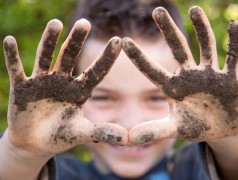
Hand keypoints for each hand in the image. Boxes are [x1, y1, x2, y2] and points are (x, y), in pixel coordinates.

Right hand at [3, 19, 126, 154]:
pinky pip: (17, 70)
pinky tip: (9, 41)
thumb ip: (102, 132)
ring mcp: (42, 81)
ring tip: (56, 23)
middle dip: (76, 40)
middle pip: (70, 56)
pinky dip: (13, 57)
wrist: (36, 143)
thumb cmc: (61, 135)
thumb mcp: (82, 133)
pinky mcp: (23, 87)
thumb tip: (127, 138)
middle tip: (85, 23)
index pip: (96, 71)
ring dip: (49, 41)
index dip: (106, 57)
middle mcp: (63, 81)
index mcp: (80, 90)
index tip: (119, 40)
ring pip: (46, 57)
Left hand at [123, 6, 237, 143]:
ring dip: (201, 28)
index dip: (138, 58)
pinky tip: (234, 25)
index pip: (152, 70)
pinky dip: (233, 43)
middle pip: (177, 49)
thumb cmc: (195, 126)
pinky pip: (231, 58)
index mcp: (173, 88)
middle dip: (168, 31)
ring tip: (194, 9)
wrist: (220, 129)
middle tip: (157, 11)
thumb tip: (127, 138)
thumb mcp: (174, 129)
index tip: (123, 41)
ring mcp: (209, 75)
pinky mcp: (228, 78)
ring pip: (205, 47)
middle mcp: (189, 76)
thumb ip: (153, 131)